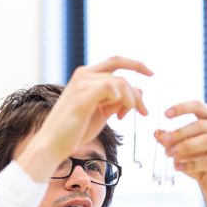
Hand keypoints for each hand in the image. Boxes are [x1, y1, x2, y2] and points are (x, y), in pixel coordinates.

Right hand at [18, 56, 152, 181]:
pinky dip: (121, 101)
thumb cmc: (76, 130)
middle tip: (144, 111)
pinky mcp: (83, 94)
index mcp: (87, 76)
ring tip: (122, 118)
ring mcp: (82, 83)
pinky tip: (117, 116)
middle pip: (121, 72)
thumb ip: (118, 101)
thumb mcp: (103, 112)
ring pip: (120, 83)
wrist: (54, 144)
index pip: (116, 62)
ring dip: (130, 101)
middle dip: (136, 92)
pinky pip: (111, 88)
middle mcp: (83, 75)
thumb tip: (139, 91)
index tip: (152, 74)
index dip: (136, 65)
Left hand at [155, 100, 206, 206]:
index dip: (182, 108)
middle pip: (202, 125)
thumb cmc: (197, 163)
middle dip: (180, 133)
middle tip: (164, 142)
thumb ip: (170, 141)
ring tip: (169, 155)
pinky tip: (178, 167)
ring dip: (185, 147)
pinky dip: (192, 164)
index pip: (199, 107)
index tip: (165, 114)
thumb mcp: (180, 150)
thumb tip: (156, 133)